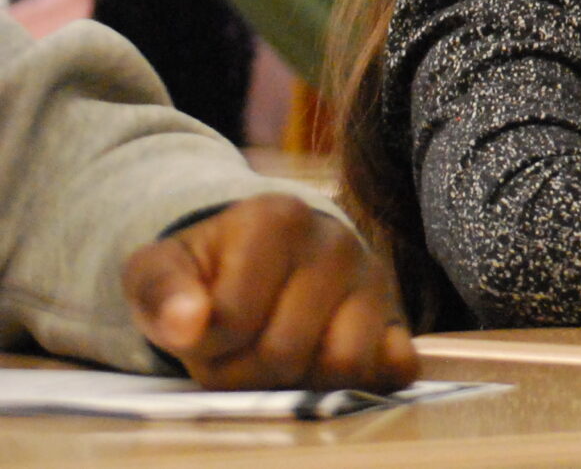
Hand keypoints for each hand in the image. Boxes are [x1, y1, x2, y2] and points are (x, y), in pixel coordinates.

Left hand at [123, 195, 416, 391]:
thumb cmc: (206, 269)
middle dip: (245, 373)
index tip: (200, 330)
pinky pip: (395, 367)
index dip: (205, 345)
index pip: (232, 319)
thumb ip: (162, 293)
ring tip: (273, 362)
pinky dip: (362, 382)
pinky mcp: (399, 315)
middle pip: (285, 351)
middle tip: (233, 353)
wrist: (260, 255)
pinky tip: (321, 366)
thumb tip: (189, 326)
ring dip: (300, 384)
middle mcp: (338, 241)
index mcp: (277, 218)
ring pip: (345, 364)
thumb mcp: (160, 270)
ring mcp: (375, 279)